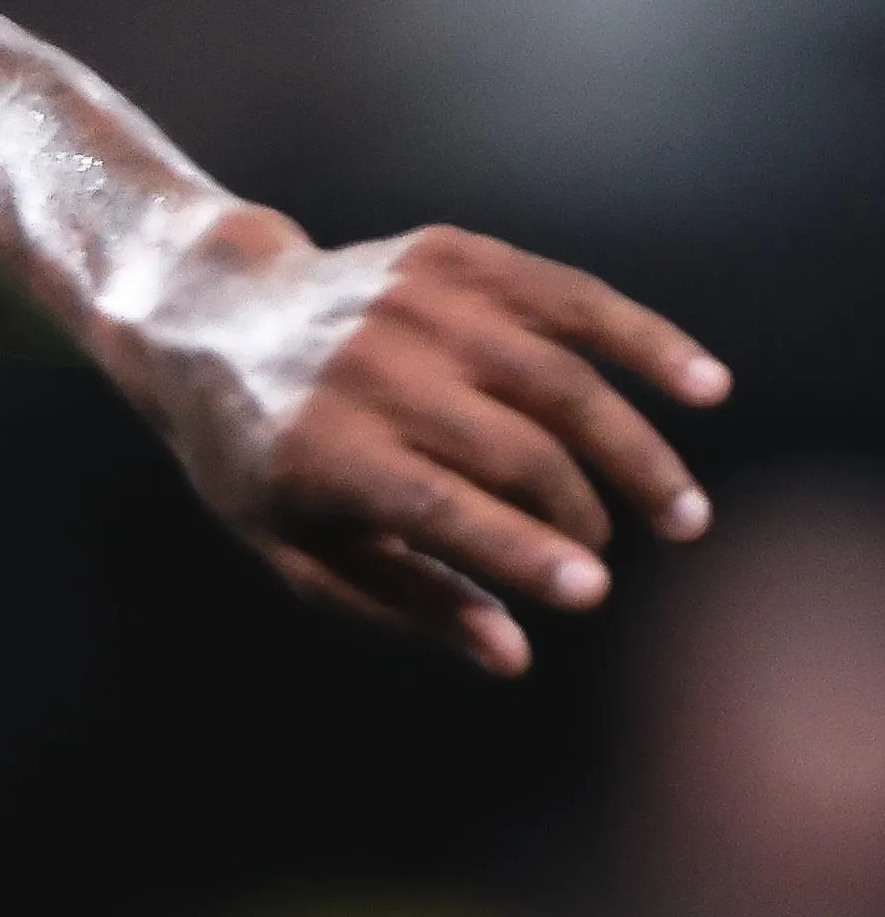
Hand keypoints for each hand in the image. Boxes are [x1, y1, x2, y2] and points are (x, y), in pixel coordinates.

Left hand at [107, 216, 727, 675]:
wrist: (211, 316)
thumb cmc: (258, 455)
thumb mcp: (296, 544)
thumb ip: (404, 603)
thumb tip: (515, 657)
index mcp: (320, 450)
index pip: (442, 509)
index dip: (523, 552)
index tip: (594, 593)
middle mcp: (369, 370)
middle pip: (518, 452)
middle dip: (582, 516)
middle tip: (608, 558)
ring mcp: (414, 305)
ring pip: (563, 381)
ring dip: (636, 454)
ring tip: (680, 515)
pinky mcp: (452, 259)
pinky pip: (572, 301)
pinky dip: (646, 342)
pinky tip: (706, 389)